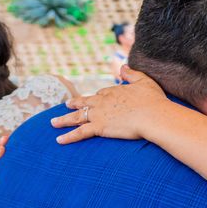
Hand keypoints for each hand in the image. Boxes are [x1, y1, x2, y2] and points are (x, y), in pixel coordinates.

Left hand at [50, 66, 166, 143]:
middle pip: (84, 102)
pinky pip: (80, 133)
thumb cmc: (153, 101)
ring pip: (77, 117)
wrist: (153, 116)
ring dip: (64, 120)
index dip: (97, 98)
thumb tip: (122, 67)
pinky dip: (69, 137)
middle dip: (74, 104)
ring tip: (53, 122)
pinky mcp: (99, 127)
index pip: (100, 94)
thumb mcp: (144, 81)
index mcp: (112, 91)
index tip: (95, 99)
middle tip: (66, 105)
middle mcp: (102, 101)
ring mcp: (98, 114)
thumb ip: (131, 74)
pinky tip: (59, 140)